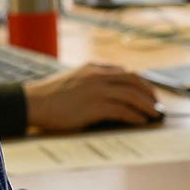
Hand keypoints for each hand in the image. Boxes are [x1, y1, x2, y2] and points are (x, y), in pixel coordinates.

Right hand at [21, 63, 163, 131]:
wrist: (32, 103)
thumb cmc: (50, 96)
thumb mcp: (74, 79)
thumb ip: (93, 81)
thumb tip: (113, 93)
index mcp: (93, 68)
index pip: (125, 72)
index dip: (140, 82)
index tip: (148, 92)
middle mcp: (97, 76)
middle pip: (133, 80)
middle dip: (148, 92)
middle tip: (157, 103)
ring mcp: (96, 90)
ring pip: (131, 95)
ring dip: (146, 106)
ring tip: (154, 115)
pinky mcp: (94, 106)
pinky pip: (122, 111)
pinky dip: (135, 116)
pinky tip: (140, 122)